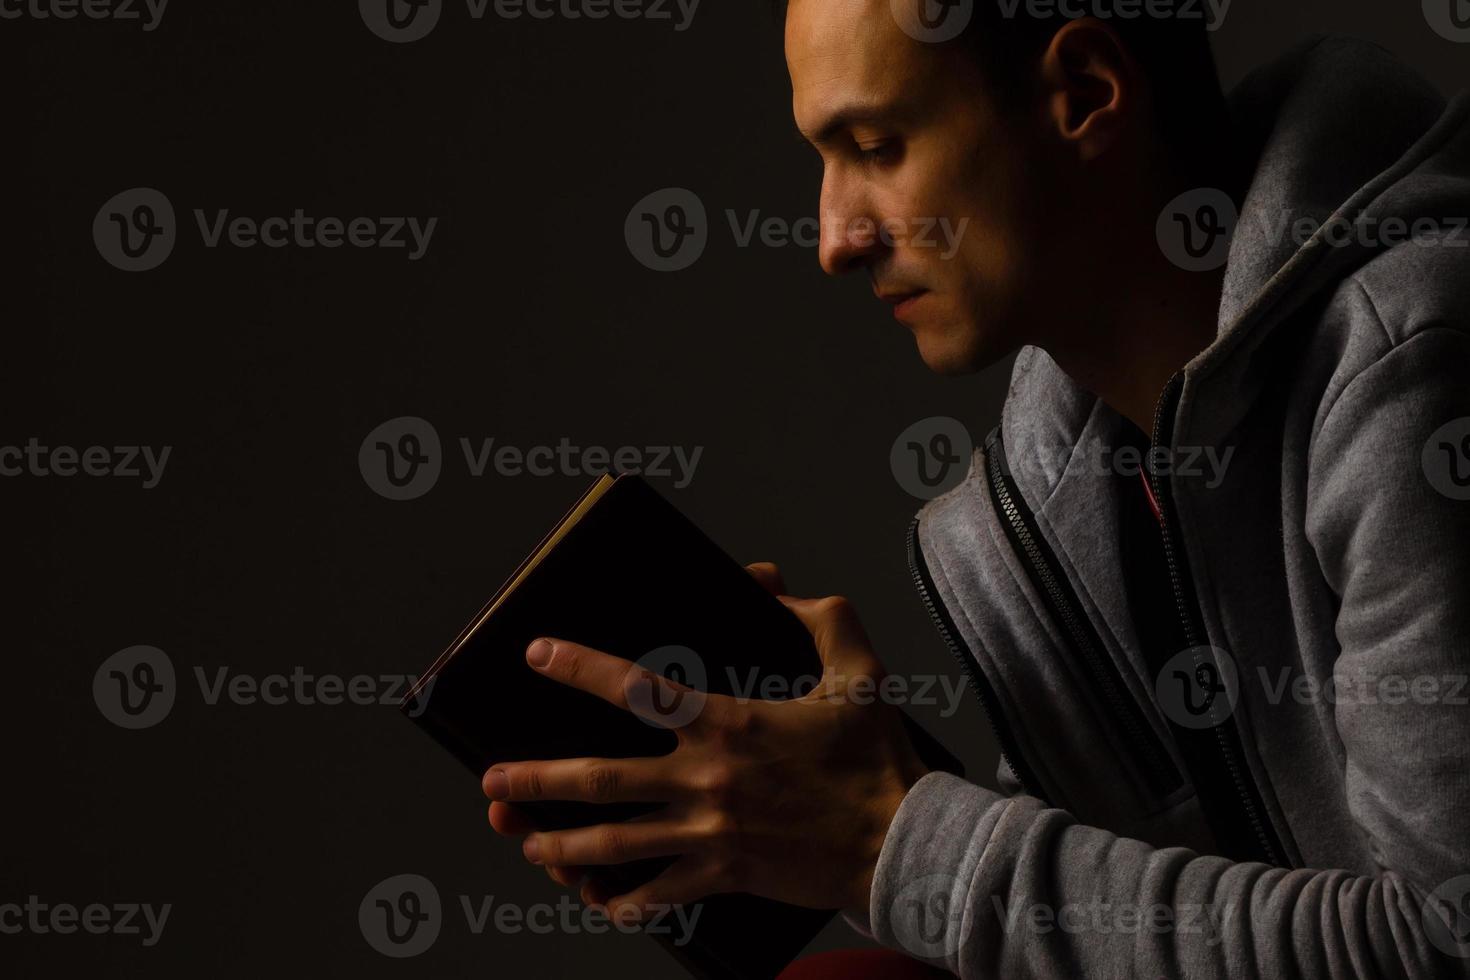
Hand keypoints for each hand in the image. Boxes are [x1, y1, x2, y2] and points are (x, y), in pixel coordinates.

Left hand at [482, 562, 929, 921]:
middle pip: (602, 780)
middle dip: (537, 780)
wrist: (902, 842)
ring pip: (614, 842)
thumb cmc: (877, 757)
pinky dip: (623, 899)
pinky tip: (596, 898)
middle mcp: (706, 778)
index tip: (536, 654)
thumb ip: (817, 616)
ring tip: (523, 842)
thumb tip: (770, 581)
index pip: (636, 688)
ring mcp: (710, 833)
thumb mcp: (858, 670)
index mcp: (728, 722)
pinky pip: (659, 893)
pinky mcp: (724, 875)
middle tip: (493, 782)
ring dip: (560, 844)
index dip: (579, 666)